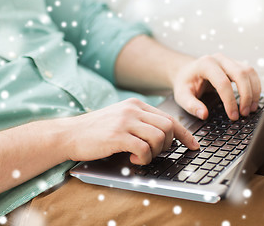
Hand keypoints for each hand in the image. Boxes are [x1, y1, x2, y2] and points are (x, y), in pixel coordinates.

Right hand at [58, 98, 198, 164]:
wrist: (70, 133)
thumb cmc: (96, 130)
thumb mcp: (121, 119)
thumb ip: (141, 122)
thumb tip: (165, 136)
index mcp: (136, 105)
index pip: (169, 117)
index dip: (185, 134)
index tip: (193, 145)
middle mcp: (133, 110)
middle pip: (168, 127)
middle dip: (169, 145)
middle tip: (157, 153)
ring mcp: (125, 121)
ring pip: (159, 137)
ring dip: (156, 152)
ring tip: (143, 157)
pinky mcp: (118, 135)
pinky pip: (144, 149)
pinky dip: (144, 158)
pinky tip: (133, 159)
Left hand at [172, 53, 260, 120]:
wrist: (186, 71)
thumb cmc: (185, 83)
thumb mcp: (181, 95)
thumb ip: (191, 105)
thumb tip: (204, 115)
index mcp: (205, 64)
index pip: (223, 82)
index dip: (230, 101)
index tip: (233, 116)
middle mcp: (219, 59)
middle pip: (240, 74)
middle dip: (246, 96)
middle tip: (244, 114)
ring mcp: (229, 60)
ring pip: (249, 72)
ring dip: (254, 91)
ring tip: (251, 109)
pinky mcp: (236, 65)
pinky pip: (251, 74)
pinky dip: (255, 87)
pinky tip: (253, 101)